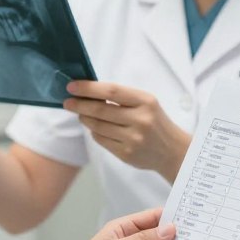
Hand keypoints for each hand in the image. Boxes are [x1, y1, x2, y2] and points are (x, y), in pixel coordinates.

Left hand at [63, 81, 190, 180]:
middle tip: (67, 102)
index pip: (111, 92)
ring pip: (97, 126)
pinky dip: (94, 132)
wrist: (172, 150)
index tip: (72, 86)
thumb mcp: (146, 103)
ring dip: (84, 118)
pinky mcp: (126, 153)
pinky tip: (95, 128)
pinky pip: (101, 140)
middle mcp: (140, 120)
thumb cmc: (155, 121)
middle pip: (100, 110)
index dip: (89, 88)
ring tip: (81, 114)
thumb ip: (122, 98)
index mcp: (146, 101)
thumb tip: (88, 92)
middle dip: (79, 105)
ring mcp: (133, 138)